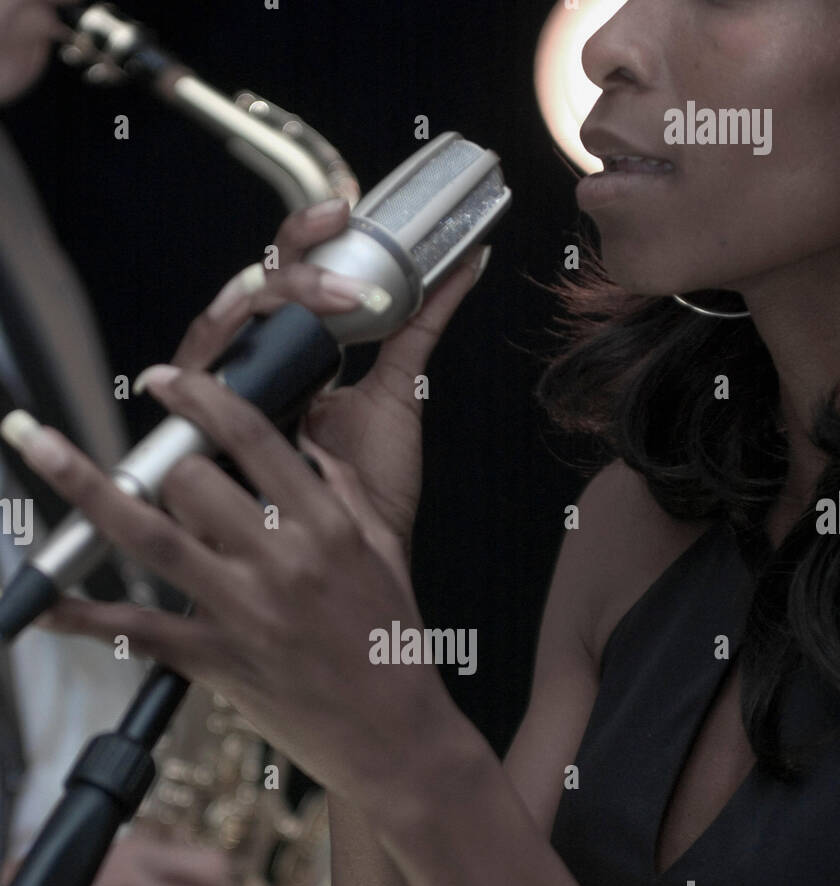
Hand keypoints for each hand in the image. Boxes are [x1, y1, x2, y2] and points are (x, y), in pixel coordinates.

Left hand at [12, 375, 457, 812]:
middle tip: (160, 470)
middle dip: (167, 465)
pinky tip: (41, 608)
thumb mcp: (385, 556)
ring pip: (149, 536)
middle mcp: (281, 563)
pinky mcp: (216, 661)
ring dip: (85, 487)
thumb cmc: (393, 650)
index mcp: (327, 528)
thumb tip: (305, 446)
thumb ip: (346, 494)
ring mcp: (243, 612)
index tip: (166, 381)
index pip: (253, 438)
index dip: (200, 399)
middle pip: (191, 481)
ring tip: (38, 446)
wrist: (394, 737)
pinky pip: (136, 632)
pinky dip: (84, 620)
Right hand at [159, 196, 489, 563]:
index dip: (311, 232)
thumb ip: (421, 327)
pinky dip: (218, 339)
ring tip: (332, 292)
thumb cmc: (368, 488)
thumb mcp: (402, 391)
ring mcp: (230, 390)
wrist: (355, 556)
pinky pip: (198, 366)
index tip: (348, 203)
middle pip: (258, 281)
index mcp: (303, 349)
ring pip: (228, 312)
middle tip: (341, 231)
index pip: (294, 272)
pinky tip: (243, 325)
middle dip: (296, 250)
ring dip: (276, 290)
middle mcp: (262, 362)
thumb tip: (468, 263)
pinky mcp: (203, 422)